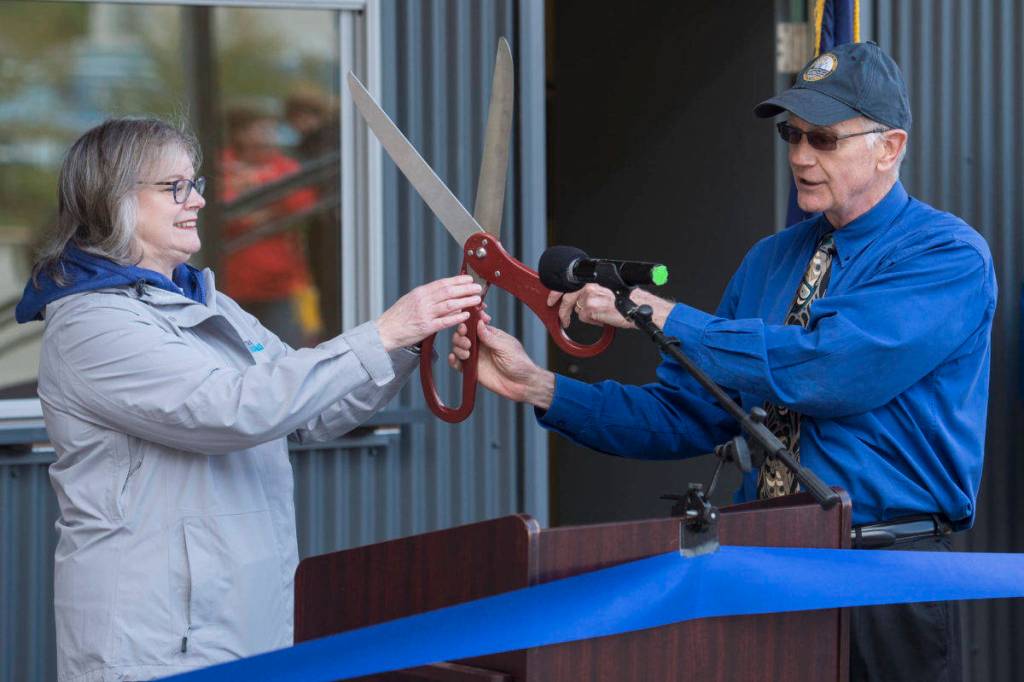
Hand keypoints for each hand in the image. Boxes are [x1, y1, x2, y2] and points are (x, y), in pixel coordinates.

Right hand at [375, 275, 482, 350]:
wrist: (385, 331)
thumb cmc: (397, 317)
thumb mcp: (410, 300)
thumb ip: (426, 296)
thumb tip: (443, 291)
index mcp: (420, 293)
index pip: (442, 283)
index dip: (458, 280)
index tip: (469, 279)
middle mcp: (423, 301)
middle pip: (449, 292)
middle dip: (466, 289)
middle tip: (478, 288)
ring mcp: (425, 314)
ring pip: (450, 305)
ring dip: (465, 301)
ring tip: (477, 300)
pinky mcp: (426, 328)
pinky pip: (445, 321)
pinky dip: (456, 317)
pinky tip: (466, 315)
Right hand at [448, 320, 555, 409]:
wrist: (522, 385)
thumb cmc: (519, 364)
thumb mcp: (506, 347)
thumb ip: (490, 337)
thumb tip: (479, 323)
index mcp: (490, 335)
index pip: (474, 325)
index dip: (468, 323)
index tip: (466, 326)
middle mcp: (481, 345)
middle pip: (463, 335)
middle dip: (460, 336)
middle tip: (468, 343)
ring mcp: (476, 357)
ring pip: (458, 347)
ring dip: (458, 347)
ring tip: (467, 354)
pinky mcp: (472, 370)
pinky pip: (458, 364)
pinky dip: (453, 360)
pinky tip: (454, 359)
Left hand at [547, 284, 673, 328]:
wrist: (640, 307)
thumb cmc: (630, 299)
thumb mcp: (609, 289)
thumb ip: (593, 291)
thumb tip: (581, 299)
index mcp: (594, 278)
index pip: (568, 283)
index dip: (556, 292)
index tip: (551, 299)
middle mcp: (590, 285)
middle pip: (567, 298)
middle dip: (562, 311)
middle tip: (563, 320)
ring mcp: (590, 297)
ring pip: (578, 309)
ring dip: (585, 315)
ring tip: (598, 316)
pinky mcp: (592, 308)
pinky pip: (585, 318)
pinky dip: (593, 321)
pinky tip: (604, 318)